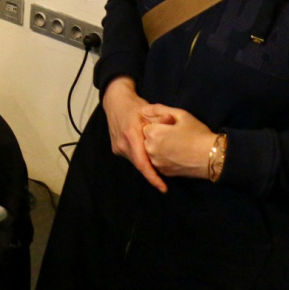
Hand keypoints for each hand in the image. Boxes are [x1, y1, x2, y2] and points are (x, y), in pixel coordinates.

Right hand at [103, 76, 167, 191]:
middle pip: (140, 164)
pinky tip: (149, 155)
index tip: (163, 188)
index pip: (142, 163)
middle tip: (170, 174)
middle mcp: (122, 144)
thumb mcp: (149, 110)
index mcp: (131, 135)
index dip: (152, 177)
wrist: (115, 101)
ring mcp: (117, 147)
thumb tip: (173, 123)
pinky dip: (141, 158)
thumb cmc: (134, 105)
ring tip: (161, 164)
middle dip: (154, 172)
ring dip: (147, 164)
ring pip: (135, 161)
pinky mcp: (116, 148)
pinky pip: (131, 157)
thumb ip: (161, 118)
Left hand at [141, 104, 217, 179]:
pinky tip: (177, 155)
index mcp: (153, 133)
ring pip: (151, 150)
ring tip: (177, 145)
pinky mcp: (164, 172)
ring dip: (159, 147)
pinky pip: (158, 161)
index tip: (173, 127)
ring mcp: (157, 162)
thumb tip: (143, 109)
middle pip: (147, 138)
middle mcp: (151, 149)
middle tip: (176, 136)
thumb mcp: (181, 115)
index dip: (160, 125)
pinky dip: (163, 157)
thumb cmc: (198, 133)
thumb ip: (159, 110)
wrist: (213, 157)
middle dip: (157, 136)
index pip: (147, 125)